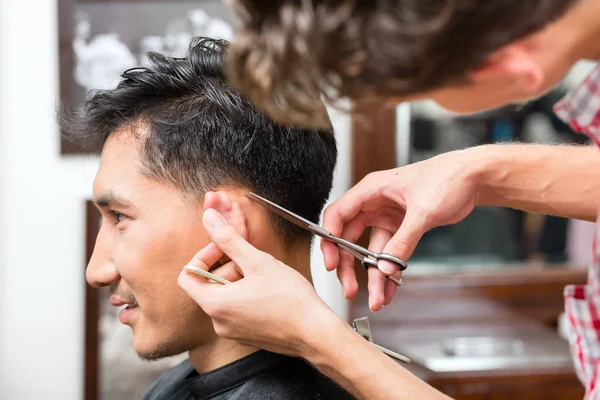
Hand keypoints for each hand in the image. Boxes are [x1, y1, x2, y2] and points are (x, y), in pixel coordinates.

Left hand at [178, 208, 338, 356]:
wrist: (316, 333)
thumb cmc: (291, 300)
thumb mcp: (257, 261)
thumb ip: (229, 239)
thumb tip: (209, 219)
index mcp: (215, 305)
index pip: (187, 276)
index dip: (204, 256)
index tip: (224, 249)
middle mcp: (219, 323)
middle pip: (208, 286)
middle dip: (228, 268)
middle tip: (252, 261)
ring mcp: (233, 332)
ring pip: (225, 297)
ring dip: (240, 281)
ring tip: (265, 277)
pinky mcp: (247, 336)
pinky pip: (238, 310)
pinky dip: (248, 296)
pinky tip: (270, 292)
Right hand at [322, 148, 480, 310]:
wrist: (473, 178)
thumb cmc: (447, 179)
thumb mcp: (423, 211)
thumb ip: (403, 241)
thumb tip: (386, 268)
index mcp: (371, 190)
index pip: (338, 215)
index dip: (330, 239)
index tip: (332, 263)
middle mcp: (374, 204)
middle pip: (348, 238)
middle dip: (348, 265)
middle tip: (349, 288)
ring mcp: (386, 217)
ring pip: (369, 251)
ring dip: (371, 276)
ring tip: (376, 299)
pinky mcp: (400, 228)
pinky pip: (388, 255)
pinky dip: (389, 273)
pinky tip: (389, 291)